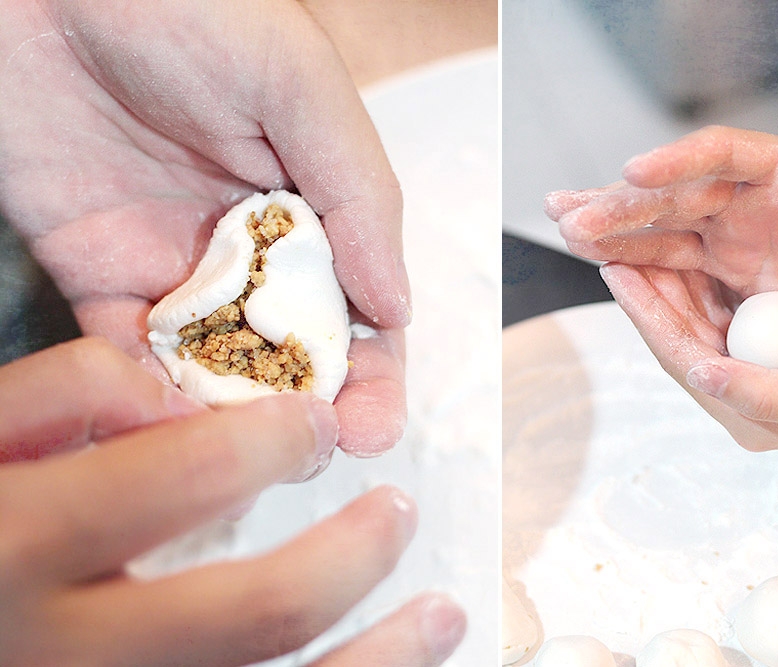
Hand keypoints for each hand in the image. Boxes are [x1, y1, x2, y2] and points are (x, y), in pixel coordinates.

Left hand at [0, 0, 407, 453]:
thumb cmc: (191, 7)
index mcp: (313, 203)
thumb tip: (398, 305)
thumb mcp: (301, 86)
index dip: (374, 370)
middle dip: (314, 409)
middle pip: (296, 350)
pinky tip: (168, 422)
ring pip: (217, 366)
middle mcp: (252, 245)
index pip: (360, 305)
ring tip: (247, 454)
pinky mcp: (99, 271)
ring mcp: (177, 264)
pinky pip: (127, 351)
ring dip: (236, 418)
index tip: (374, 422)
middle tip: (321, 450)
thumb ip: (361, 196)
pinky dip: (147, 392)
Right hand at [0, 338, 464, 665]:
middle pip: (250, 615)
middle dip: (349, 554)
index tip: (313, 421)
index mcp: (14, 550)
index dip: (269, 438)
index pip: (177, 478)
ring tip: (444, 611)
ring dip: (384, 659)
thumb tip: (184, 397)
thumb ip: (63, 393)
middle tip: (394, 510)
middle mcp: (64, 654)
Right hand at [545, 68, 777, 336]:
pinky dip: (630, 264)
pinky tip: (596, 260)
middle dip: (619, 203)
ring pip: (659, 229)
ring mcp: (729, 234)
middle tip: (568, 211)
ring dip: (610, 231)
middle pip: (672, 193)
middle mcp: (744, 196)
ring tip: (564, 228)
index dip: (676, 160)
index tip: (634, 171)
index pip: (718, 154)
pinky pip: (669, 266)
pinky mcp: (722, 270)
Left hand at [602, 262, 777, 522]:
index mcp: (746, 412)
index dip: (645, 312)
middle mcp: (739, 392)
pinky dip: (699, 281)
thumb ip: (760, 393)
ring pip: (693, 319)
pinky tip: (684, 252)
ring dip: (665, 282)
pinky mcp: (767, 350)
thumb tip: (701, 374)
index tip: (615, 268)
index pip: (677, 354)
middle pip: (676, 334)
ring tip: (634, 243)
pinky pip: (720, 311)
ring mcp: (752, 370)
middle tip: (612, 246)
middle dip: (644, 291)